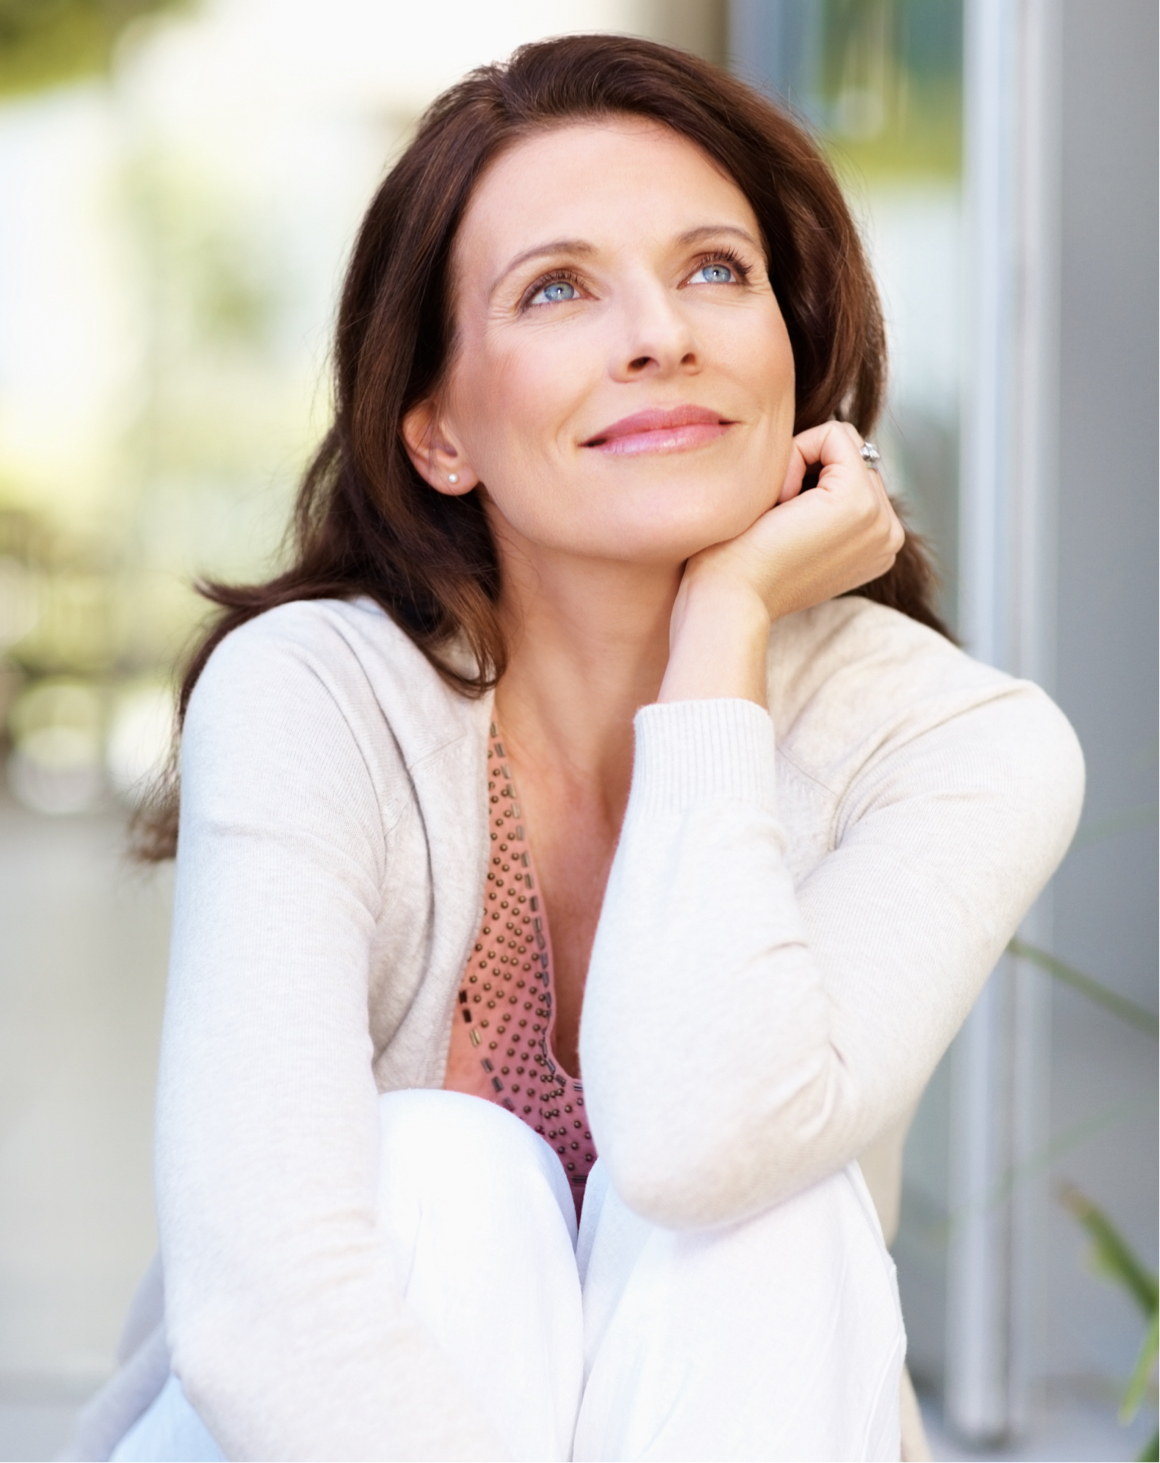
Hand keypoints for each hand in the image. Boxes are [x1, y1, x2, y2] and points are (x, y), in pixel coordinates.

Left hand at [658, 421, 903, 704]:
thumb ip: (819, 501)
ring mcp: (881, 520)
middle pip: (850, 455)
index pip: (852, 473)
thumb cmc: (740, 567)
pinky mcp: (859, 501)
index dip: (804, 479)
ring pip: (842, 442)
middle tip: (775, 519)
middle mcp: (889, 535)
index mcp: (876, 545)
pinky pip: (833, 435)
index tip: (779, 522)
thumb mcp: (795, 532)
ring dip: (797, 466)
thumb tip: (817, 457)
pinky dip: (794, 456)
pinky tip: (778, 501)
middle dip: (804, 470)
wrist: (728, 598)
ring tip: (777, 514)